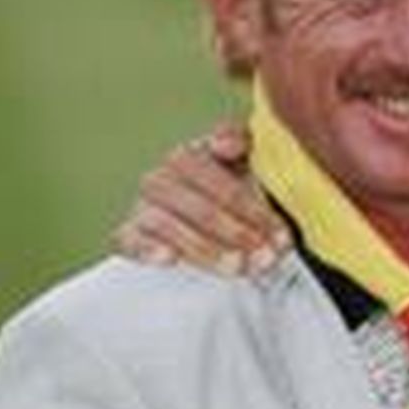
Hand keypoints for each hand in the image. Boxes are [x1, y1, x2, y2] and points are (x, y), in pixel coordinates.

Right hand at [114, 122, 290, 273]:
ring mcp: (143, 207)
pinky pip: (129, 239)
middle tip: (265, 255)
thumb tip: (223, 144)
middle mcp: (161, 180)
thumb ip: (242, 141)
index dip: (250, 208)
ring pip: (166, 224)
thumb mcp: (247, 165)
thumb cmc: (234, 192)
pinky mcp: (129, 235)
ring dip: (205, 248)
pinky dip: (147, 248)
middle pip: (195, 205)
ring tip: (237, 267)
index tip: (280, 234)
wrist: (212, 228)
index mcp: (188, 158)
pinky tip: (170, 259)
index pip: (216, 180)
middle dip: (235, 232)